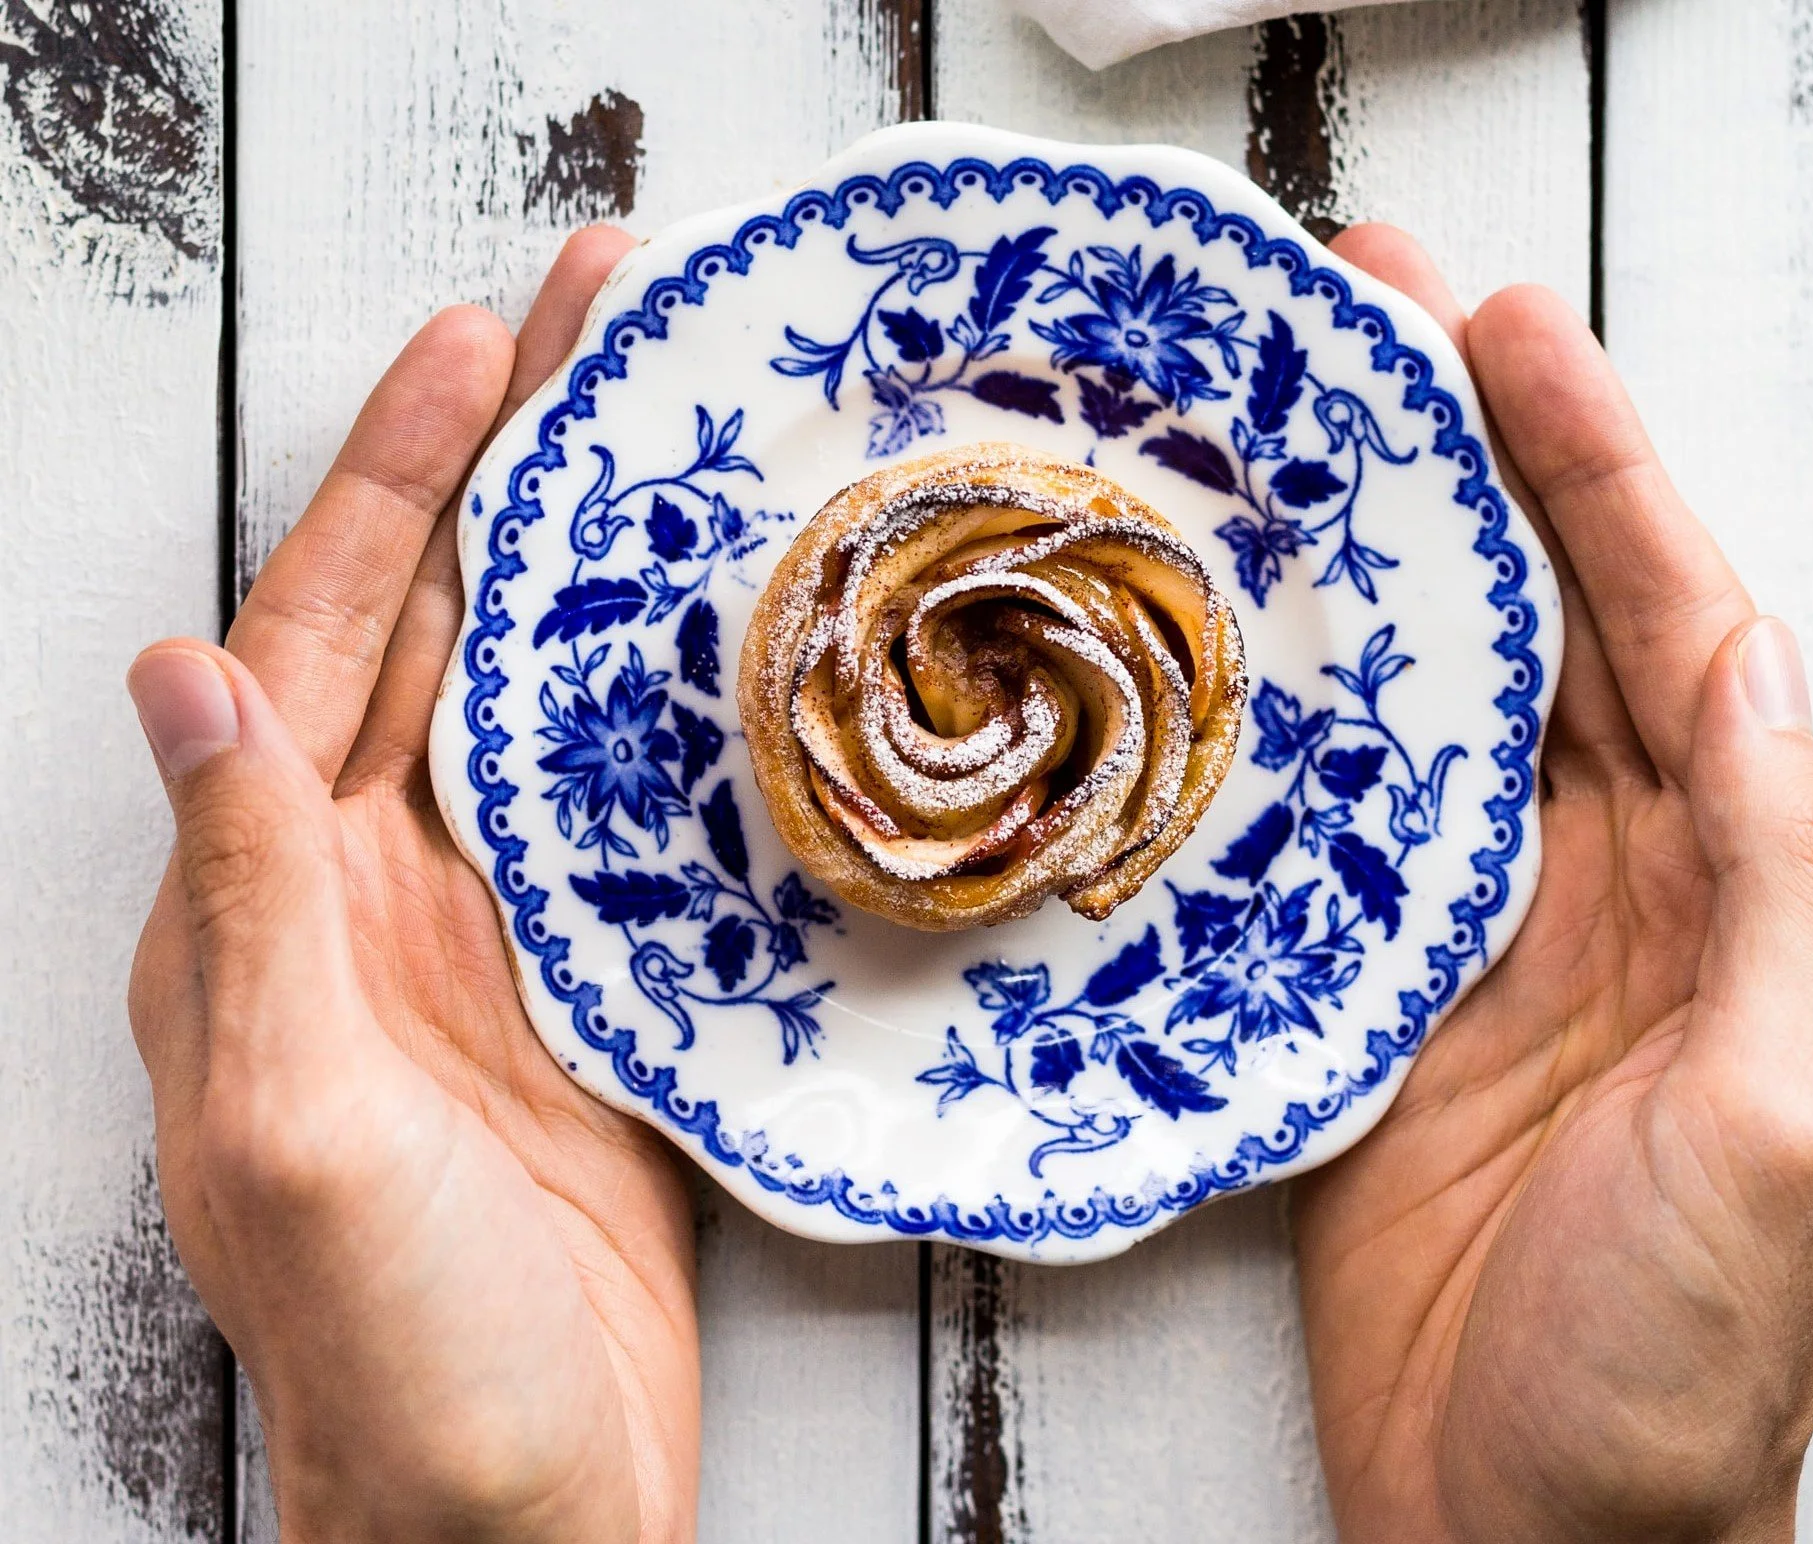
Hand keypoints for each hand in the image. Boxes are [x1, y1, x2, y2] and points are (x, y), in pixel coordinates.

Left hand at [126, 229, 696, 1543]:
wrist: (519, 1508)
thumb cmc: (396, 1354)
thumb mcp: (294, 1126)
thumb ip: (244, 904)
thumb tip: (180, 676)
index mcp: (271, 909)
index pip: (322, 639)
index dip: (400, 482)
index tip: (477, 344)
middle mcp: (366, 899)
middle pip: (436, 634)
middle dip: (509, 470)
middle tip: (598, 329)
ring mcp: (485, 939)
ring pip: (533, 702)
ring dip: (592, 566)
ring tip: (669, 442)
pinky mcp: (588, 987)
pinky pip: (622, 808)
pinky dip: (664, 706)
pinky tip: (722, 641)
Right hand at [1293, 228, 1812, 1542]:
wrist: (1527, 1535)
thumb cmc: (1674, 1363)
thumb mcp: (1785, 1119)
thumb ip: (1787, 891)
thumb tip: (1756, 670)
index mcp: (1737, 893)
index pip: (1675, 626)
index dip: (1597, 468)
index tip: (1506, 337)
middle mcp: (1616, 889)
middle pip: (1547, 625)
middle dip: (1475, 463)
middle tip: (1375, 324)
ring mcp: (1484, 936)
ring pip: (1434, 702)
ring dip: (1375, 567)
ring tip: (1294, 440)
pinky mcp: (1372, 997)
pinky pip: (1331, 823)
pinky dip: (1291, 721)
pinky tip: (1237, 644)